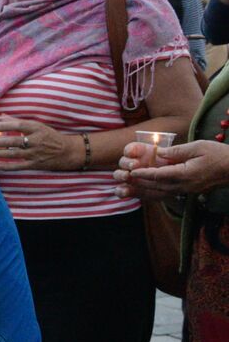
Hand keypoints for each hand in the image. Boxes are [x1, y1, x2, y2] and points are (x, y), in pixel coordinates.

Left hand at [0, 117, 74, 170]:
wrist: (68, 152)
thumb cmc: (49, 136)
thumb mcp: (37, 125)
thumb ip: (17, 121)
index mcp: (35, 127)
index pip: (17, 125)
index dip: (2, 125)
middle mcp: (35, 140)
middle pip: (9, 141)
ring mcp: (35, 153)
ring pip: (10, 154)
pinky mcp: (35, 164)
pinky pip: (17, 165)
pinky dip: (5, 165)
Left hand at [114, 139, 228, 199]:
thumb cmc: (219, 154)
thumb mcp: (199, 147)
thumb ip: (177, 151)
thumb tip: (158, 152)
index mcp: (185, 174)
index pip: (159, 175)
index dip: (143, 173)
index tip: (130, 172)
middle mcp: (184, 186)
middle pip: (155, 186)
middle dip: (138, 184)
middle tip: (123, 180)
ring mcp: (186, 190)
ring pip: (159, 193)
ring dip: (142, 191)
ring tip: (127, 189)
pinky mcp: (188, 191)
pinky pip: (166, 194)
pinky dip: (153, 193)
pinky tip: (143, 191)